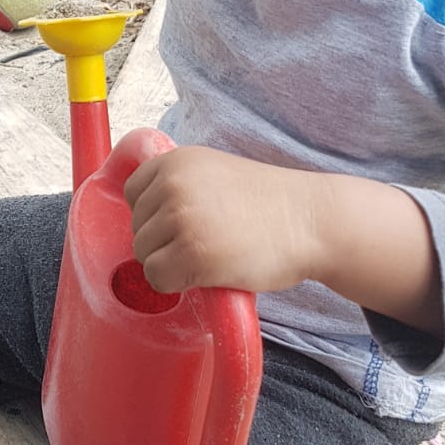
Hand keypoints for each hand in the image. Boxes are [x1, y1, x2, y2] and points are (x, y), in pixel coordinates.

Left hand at [123, 146, 318, 295]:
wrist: (311, 221)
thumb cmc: (268, 204)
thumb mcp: (215, 173)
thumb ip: (180, 184)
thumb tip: (143, 216)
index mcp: (177, 161)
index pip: (133, 194)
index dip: (155, 216)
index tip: (187, 223)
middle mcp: (172, 185)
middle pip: (137, 228)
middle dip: (165, 242)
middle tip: (209, 241)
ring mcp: (180, 219)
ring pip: (143, 255)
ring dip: (171, 263)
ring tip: (212, 255)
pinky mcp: (190, 255)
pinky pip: (157, 279)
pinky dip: (176, 284)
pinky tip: (208, 273)